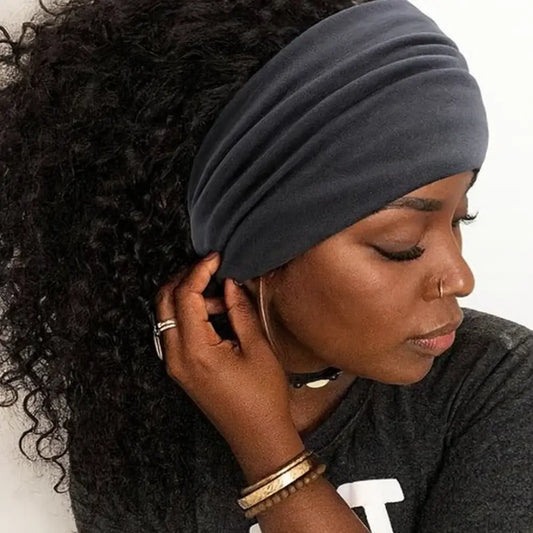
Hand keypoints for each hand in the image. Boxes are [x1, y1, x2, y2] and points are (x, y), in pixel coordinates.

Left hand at [153, 252, 294, 452]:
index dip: (199, 271)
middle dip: (185, 278)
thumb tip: (229, 283)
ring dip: (189, 298)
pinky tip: (216, 317)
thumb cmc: (262, 396)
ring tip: (224, 302)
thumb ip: (239, 311)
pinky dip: (190, 315)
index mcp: (195, 351)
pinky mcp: (180, 369)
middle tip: (213, 270)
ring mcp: (174, 365)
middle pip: (164, 301)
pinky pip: (175, 331)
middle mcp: (176, 357)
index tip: (217, 257)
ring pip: (167, 315)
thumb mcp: (257, 348)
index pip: (184, 296)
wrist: (256, 435)